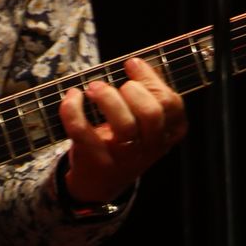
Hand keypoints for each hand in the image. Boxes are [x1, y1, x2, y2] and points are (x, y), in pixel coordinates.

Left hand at [58, 57, 186, 202]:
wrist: (100, 182)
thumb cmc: (125, 140)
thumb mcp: (144, 122)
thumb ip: (148, 94)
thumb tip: (138, 64)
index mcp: (168, 134)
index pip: (172, 105)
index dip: (151, 79)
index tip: (132, 64)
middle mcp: (150, 148)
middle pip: (151, 114)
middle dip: (133, 90)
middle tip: (117, 84)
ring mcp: (123, 157)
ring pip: (123, 125)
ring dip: (107, 97)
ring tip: (94, 88)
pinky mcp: (95, 159)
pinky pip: (82, 131)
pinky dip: (73, 108)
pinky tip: (73, 96)